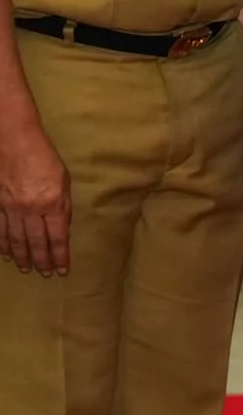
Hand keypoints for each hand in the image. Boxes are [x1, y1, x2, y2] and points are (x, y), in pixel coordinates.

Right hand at [0, 114, 69, 275]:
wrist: (13, 140)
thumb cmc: (43, 157)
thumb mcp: (63, 181)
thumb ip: (63, 206)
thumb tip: (61, 229)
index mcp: (52, 203)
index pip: (57, 238)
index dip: (59, 256)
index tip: (62, 270)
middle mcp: (31, 209)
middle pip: (36, 242)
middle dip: (41, 261)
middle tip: (45, 274)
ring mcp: (10, 207)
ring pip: (15, 239)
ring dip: (22, 256)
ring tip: (26, 269)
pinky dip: (3, 244)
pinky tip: (6, 254)